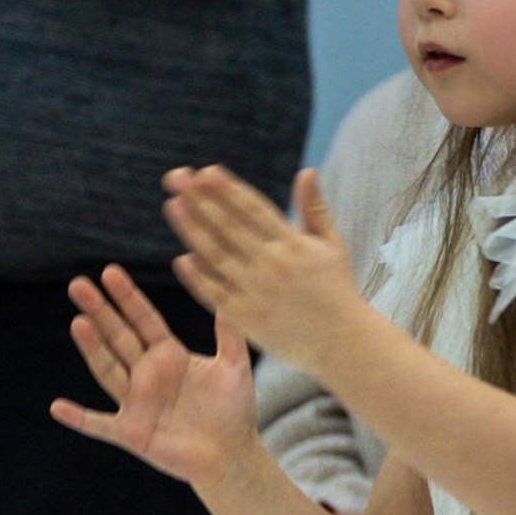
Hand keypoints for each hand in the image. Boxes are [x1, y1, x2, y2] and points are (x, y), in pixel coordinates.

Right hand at [53, 262, 257, 483]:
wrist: (233, 456)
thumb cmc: (234, 411)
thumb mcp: (235, 365)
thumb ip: (230, 331)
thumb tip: (225, 292)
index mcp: (168, 355)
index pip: (143, 320)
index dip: (128, 297)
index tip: (110, 272)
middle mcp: (146, 374)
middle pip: (118, 337)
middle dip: (100, 311)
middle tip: (78, 285)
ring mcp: (135, 403)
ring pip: (108, 371)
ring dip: (92, 349)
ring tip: (78, 323)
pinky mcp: (132, 433)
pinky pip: (100, 425)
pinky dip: (79, 418)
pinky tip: (57, 407)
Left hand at [165, 164, 364, 366]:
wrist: (343, 344)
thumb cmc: (337, 290)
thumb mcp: (332, 244)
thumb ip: (315, 207)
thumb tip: (308, 170)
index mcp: (294, 244)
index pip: (254, 209)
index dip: (228, 189)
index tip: (205, 172)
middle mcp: (273, 265)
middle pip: (229, 226)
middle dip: (200, 199)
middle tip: (175, 178)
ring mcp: (258, 292)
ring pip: (217, 255)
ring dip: (192, 229)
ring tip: (172, 206)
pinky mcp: (248, 318)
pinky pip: (216, 294)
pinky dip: (198, 277)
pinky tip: (181, 260)